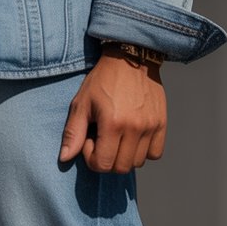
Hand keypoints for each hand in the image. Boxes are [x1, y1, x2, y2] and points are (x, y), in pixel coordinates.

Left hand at [58, 47, 166, 172]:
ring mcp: (150, 126)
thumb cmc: (103, 81)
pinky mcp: (161, 123)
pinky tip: (133, 138)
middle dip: (107, 159)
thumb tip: (64, 158)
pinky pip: (155, 153)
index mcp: (112, 123)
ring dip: (124, 156)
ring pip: (137, 163)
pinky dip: (143, 152)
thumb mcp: (81, 103)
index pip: (102, 164)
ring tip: (117, 137)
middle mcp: (134, 127)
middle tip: (103, 139)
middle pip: (120, 168)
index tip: (90, 140)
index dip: (92, 157)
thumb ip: (72, 133)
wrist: (131, 57)